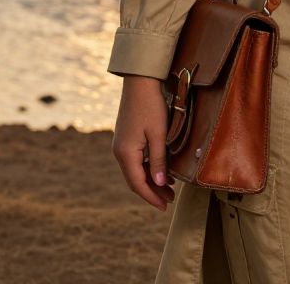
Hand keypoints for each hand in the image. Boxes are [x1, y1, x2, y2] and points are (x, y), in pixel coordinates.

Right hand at [112, 74, 176, 211]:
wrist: (140, 81)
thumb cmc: (151, 106)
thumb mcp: (159, 134)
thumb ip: (159, 160)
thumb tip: (161, 184)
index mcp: (126, 153)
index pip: (138, 184)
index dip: (151, 197)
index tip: (164, 207)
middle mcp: (120, 151)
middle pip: (135, 179)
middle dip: (152, 191)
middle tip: (169, 201)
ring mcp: (121, 144)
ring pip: (136, 170)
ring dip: (151, 180)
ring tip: (169, 189)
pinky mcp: (126, 137)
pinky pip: (136, 160)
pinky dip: (148, 168)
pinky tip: (161, 170)